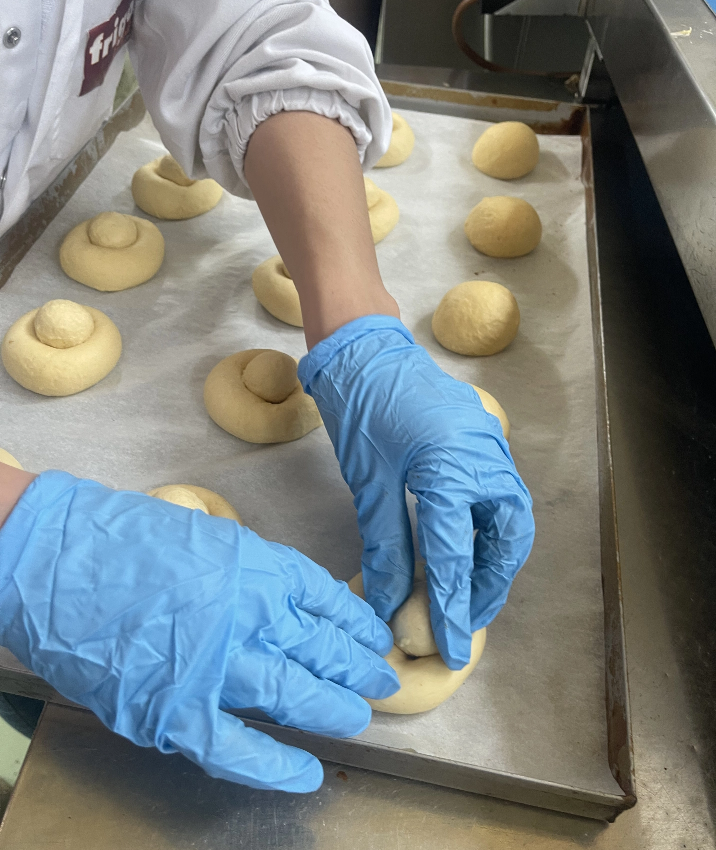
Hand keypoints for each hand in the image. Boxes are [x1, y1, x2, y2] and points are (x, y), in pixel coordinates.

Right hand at [0, 471, 397, 791]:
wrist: (50, 555)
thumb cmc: (119, 537)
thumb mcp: (202, 536)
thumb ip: (246, 572)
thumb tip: (275, 601)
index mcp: (256, 566)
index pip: (325, 599)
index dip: (355, 622)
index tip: (374, 635)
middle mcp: (249, 614)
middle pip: (322, 648)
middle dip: (358, 668)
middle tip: (382, 680)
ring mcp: (216, 665)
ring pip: (296, 694)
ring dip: (334, 708)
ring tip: (361, 715)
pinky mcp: (176, 710)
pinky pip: (239, 749)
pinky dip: (275, 767)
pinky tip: (306, 775)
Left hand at [299, 316, 534, 669]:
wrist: (366, 350)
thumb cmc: (361, 410)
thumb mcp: (370, 484)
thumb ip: (386, 547)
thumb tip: (390, 603)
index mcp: (453, 468)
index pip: (456, 557)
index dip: (450, 609)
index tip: (446, 649)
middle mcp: (486, 459)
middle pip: (506, 540)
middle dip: (490, 585)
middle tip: (466, 619)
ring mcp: (492, 446)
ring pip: (511, 519)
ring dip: (495, 560)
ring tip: (469, 593)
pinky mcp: (486, 442)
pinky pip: (500, 496)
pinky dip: (488, 529)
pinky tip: (467, 549)